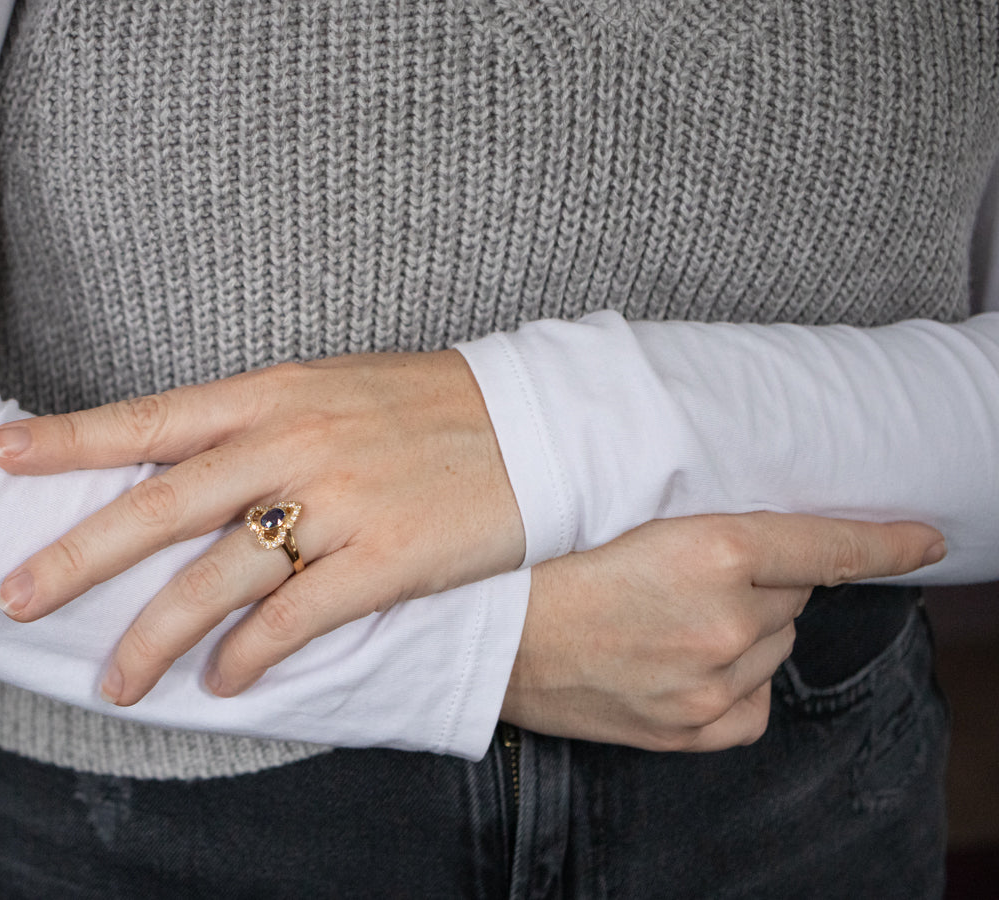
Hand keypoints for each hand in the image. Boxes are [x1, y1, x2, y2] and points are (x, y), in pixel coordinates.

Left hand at [0, 351, 523, 704]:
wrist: (538, 422)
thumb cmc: (430, 407)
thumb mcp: (336, 389)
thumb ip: (261, 422)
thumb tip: (188, 467)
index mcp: (276, 393)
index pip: (152, 418)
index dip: (70, 437)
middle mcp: (296, 442)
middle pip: (163, 504)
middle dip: (79, 555)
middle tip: (13, 597)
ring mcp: (342, 500)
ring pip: (221, 576)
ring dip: (158, 635)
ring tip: (115, 682)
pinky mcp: (389, 556)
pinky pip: (298, 618)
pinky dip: (252, 656)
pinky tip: (225, 683)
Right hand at [501, 512, 944, 751]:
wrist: (490, 635)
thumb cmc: (546, 566)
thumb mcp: (628, 517)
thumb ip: (712, 527)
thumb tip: (774, 547)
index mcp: (710, 549)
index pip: (827, 545)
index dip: (885, 541)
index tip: (925, 539)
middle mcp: (724, 619)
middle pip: (793, 594)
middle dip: (759, 581)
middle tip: (687, 576)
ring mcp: (711, 681)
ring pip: (776, 645)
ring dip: (746, 629)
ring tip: (671, 620)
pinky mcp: (693, 728)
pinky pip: (757, 702)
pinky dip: (739, 682)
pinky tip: (693, 666)